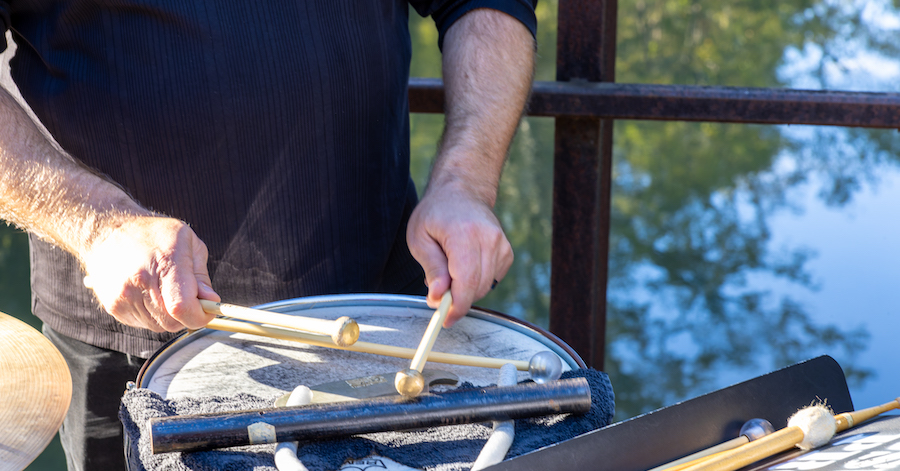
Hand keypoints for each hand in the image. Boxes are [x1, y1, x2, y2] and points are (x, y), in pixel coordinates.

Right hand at [82, 216, 218, 331]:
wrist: (106, 232)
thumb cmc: (153, 234)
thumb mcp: (188, 242)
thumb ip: (201, 276)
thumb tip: (210, 301)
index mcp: (164, 262)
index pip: (183, 307)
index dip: (200, 315)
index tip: (208, 309)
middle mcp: (140, 281)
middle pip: (174, 321)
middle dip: (188, 314)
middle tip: (188, 295)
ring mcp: (123, 297)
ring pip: (160, 326)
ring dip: (170, 315)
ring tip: (164, 289)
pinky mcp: (114, 307)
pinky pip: (144, 324)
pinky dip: (153, 314)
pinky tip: (149, 293)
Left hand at [407, 181, 512, 326]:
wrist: (462, 191)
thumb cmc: (436, 214)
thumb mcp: (420, 239)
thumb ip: (431, 269)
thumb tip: (437, 298)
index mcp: (464, 234)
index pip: (467, 281)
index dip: (457, 306)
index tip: (445, 319)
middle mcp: (489, 239)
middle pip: (478, 287)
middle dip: (458, 300)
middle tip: (439, 295)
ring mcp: (501, 244)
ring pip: (487, 286)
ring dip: (467, 289)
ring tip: (449, 270)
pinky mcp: (507, 251)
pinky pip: (493, 279)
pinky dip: (478, 281)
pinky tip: (465, 264)